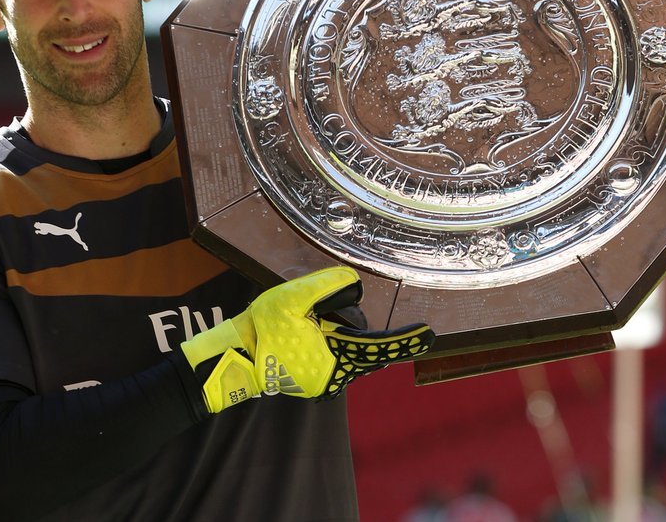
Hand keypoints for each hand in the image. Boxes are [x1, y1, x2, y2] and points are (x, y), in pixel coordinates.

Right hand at [180, 266, 434, 412]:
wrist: (236, 356)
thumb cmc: (263, 327)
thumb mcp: (293, 297)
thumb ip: (327, 286)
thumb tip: (354, 282)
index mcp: (337, 356)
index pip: (380, 345)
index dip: (407, 339)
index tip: (430, 334)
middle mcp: (338, 375)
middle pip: (361, 341)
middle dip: (344, 321)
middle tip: (315, 315)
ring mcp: (326, 382)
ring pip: (348, 349)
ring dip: (334, 332)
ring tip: (303, 324)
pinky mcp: (316, 383)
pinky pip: (335, 357)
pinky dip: (326, 342)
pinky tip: (302, 334)